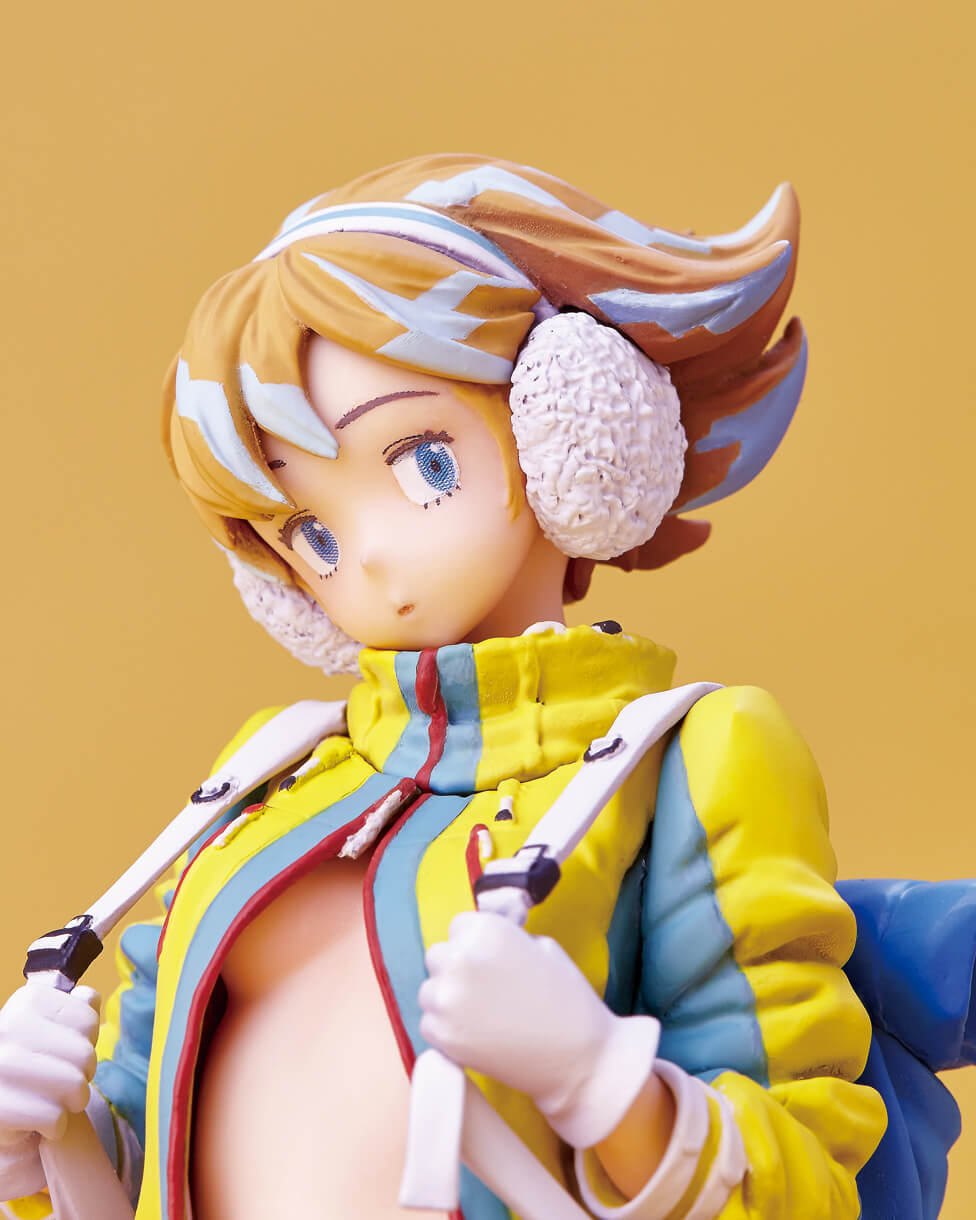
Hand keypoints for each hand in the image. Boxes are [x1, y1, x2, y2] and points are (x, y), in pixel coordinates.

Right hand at [0, 982, 99, 1201]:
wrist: (6, 1106)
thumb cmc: (35, 1064)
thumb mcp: (53, 1028)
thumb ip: (75, 1008)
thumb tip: (88, 997)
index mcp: (27, 1001)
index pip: (88, 1021)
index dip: (86, 1042)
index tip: (65, 1051)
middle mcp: (8, 1028)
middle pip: (85, 1055)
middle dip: (81, 1075)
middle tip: (60, 1082)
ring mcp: (1, 1067)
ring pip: (74, 1086)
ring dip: (70, 1102)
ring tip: (51, 1100)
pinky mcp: (0, 1107)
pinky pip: (55, 1118)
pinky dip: (55, 1126)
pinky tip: (38, 1121)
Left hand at [418, 912, 658, 1147]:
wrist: (578, 1059)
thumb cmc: (567, 999)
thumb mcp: (542, 946)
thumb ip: (503, 937)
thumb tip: (478, 939)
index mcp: (486, 930)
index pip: (459, 926)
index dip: (475, 943)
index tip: (490, 961)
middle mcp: (460, 958)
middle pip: (439, 955)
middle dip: (457, 969)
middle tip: (486, 990)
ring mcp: (446, 998)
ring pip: (430, 989)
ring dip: (448, 999)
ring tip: (483, 1014)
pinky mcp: (441, 1036)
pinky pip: (429, 1023)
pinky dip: (448, 1029)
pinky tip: (478, 1035)